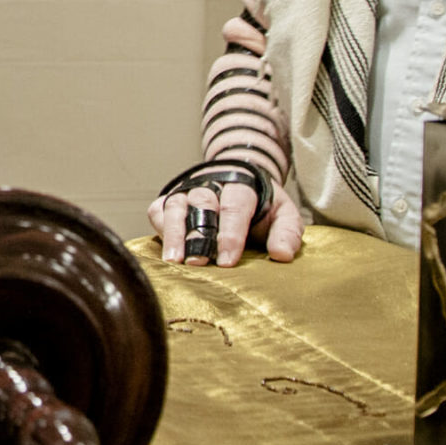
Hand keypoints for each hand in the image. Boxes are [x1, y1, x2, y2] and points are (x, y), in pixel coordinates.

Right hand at [146, 173, 304, 266]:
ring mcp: (187, 190)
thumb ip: (287, 233)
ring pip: (176, 207)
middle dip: (199, 234)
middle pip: (202, 204)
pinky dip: (160, 229)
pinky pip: (158, 210)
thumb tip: (281, 255)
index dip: (231, 234)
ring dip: (174, 234)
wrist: (240, 181)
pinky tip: (165, 251)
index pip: (235, 206)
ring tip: (174, 261)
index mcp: (242, 185)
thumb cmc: (261, 206)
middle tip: (198, 263)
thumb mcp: (283, 214)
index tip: (228, 262)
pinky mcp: (170, 199)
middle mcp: (210, 183)